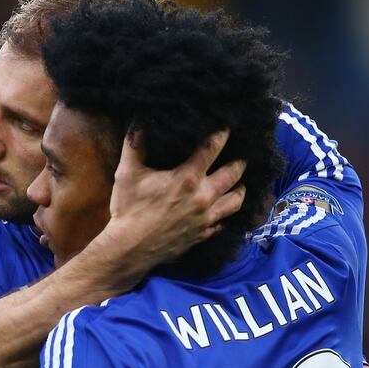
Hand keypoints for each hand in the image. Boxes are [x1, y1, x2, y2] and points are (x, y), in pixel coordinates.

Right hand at [100, 129, 245, 273]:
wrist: (130, 249)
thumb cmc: (129, 209)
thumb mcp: (127, 173)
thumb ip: (135, 143)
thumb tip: (139, 118)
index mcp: (187, 178)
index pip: (213, 148)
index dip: (222, 134)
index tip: (228, 127)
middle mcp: (203, 197)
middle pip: (234, 173)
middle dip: (239, 162)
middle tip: (241, 155)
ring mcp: (206, 218)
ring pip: (236, 200)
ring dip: (240, 188)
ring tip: (239, 181)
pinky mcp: (203, 234)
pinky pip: (224, 222)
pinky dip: (227, 213)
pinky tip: (224, 208)